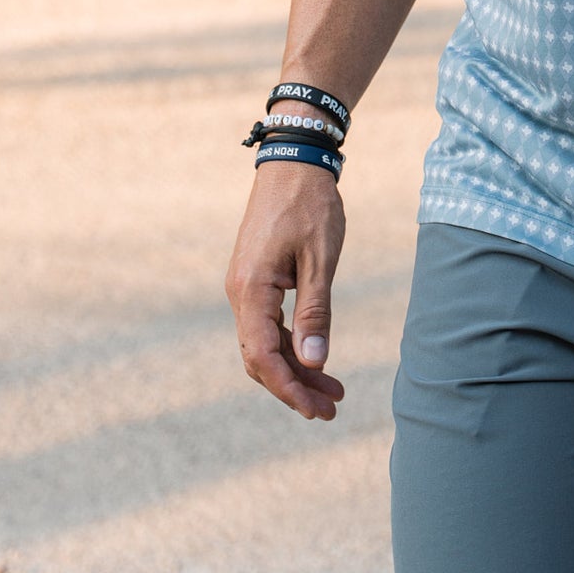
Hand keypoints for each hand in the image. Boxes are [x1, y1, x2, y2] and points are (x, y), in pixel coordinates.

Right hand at [224, 161, 348, 419]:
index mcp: (251, 290)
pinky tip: (315, 357)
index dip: (289, 388)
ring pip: (265, 343)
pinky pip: (268, 324)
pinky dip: (291, 344)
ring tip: (333, 389)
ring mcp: (246, 287)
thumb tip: (313, 363)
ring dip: (296, 368)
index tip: (316, 409)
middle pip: (261, 357)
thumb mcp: (320, 259)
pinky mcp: (256, 280)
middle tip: (332, 407)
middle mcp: (240, 293)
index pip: (262, 356)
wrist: (294, 163)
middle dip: (295, 386)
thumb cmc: (310, 206)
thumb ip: (315, 313)